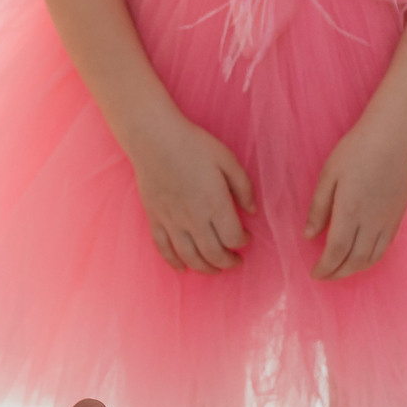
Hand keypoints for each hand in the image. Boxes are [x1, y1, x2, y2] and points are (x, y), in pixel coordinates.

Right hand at [122, 111, 255, 273]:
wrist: (154, 138)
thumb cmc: (193, 144)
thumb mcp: (227, 159)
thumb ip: (243, 187)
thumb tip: (252, 212)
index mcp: (215, 203)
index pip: (233, 238)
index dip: (243, 242)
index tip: (246, 237)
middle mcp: (194, 218)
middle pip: (213, 254)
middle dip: (227, 263)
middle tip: (235, 261)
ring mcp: (172, 221)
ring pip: (190, 257)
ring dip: (205, 268)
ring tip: (214, 269)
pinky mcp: (155, 219)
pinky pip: (164, 249)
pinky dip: (174, 263)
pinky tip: (183, 269)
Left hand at [305, 124, 406, 279]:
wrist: (392, 138)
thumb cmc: (355, 151)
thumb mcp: (328, 175)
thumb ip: (318, 208)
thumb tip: (308, 236)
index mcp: (350, 212)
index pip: (336, 252)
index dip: (325, 268)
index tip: (314, 273)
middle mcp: (371, 222)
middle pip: (355, 261)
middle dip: (338, 273)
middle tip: (325, 276)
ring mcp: (388, 220)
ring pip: (373, 258)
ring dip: (355, 269)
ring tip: (341, 270)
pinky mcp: (398, 215)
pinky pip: (386, 246)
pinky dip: (372, 258)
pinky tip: (362, 256)